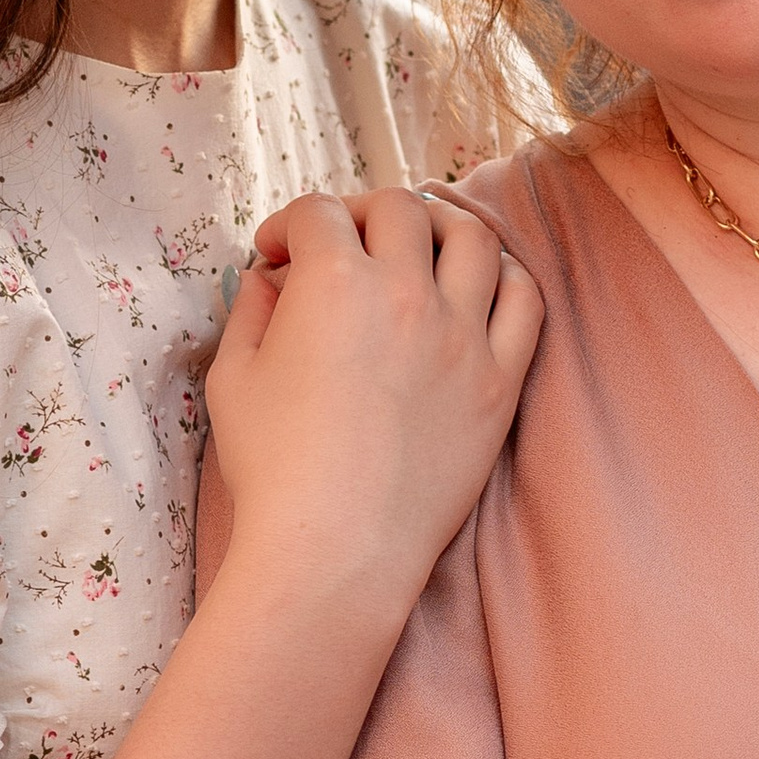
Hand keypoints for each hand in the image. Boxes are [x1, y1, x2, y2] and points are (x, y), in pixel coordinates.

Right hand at [202, 188, 538, 613]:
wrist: (336, 550)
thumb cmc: (273, 470)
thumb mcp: (234, 379)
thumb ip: (250, 311)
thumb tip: (269, 278)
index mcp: (335, 282)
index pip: (318, 214)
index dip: (287, 226)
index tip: (276, 256)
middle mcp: (407, 293)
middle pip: (399, 209)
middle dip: (361, 213)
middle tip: (344, 243)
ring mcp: (464, 335)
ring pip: (472, 238)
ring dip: (440, 227)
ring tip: (419, 248)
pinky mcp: (501, 380)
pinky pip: (525, 301)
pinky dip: (504, 276)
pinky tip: (480, 285)